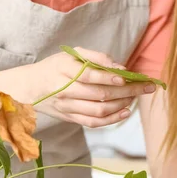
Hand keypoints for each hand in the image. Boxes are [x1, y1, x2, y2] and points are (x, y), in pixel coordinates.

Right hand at [28, 47, 156, 127]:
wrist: (30, 88)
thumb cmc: (54, 68)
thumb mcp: (70, 55)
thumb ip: (94, 57)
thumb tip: (118, 67)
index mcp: (63, 71)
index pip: (90, 75)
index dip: (110, 77)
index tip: (127, 76)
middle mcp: (65, 92)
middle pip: (100, 95)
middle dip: (127, 91)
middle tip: (145, 87)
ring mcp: (68, 108)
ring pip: (99, 111)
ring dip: (122, 105)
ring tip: (135, 97)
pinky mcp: (71, 118)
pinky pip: (94, 123)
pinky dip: (112, 119)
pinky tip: (126, 112)